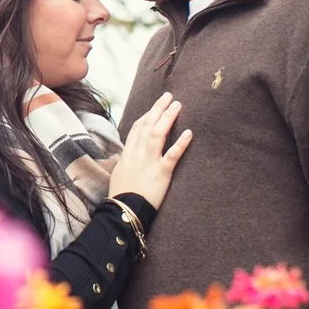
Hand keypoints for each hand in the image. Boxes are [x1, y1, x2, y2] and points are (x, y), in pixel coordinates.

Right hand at [109, 92, 191, 208]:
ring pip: (157, 135)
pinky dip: (180, 144)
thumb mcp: (119, 175)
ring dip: (168, 118)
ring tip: (177, 105)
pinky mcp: (160, 174)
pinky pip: (171, 156)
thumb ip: (125, 163)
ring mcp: (148, 163)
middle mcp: (137, 155)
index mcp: (127, 155)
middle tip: (169, 96)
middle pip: (147, 126)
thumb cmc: (120, 197)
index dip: (146, 116)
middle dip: (158, 109)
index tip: (154, 108)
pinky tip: (189, 133)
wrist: (122, 212)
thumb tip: (126, 157)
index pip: (136, 129)